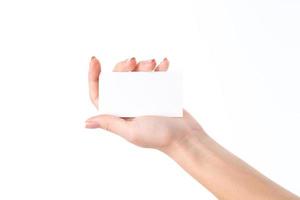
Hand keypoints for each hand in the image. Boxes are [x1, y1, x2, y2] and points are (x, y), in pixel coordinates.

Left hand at [85, 57, 204, 149]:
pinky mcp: (158, 93)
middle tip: (134, 60)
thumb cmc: (159, 137)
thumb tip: (86, 122)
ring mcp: (143, 98)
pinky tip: (164, 63)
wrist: (185, 136)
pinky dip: (159, 68)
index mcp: (119, 114)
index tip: (95, 60)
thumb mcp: (131, 132)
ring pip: (136, 75)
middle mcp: (128, 105)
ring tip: (153, 62)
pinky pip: (155, 76)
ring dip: (142, 64)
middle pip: (118, 79)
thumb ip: (110, 124)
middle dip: (123, 67)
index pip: (100, 94)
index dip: (93, 77)